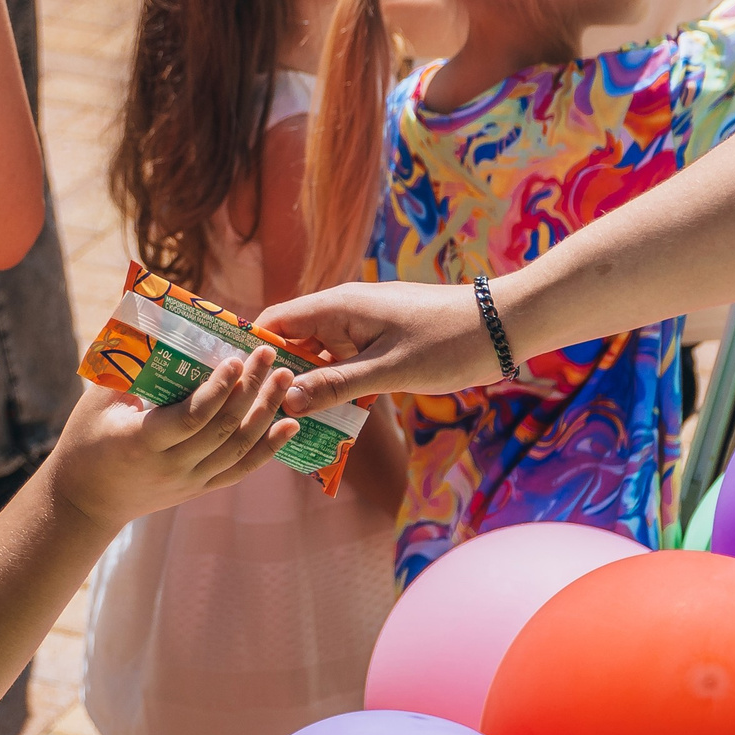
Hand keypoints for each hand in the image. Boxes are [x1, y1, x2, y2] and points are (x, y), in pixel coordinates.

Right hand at [45, 351, 296, 528]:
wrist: (86, 501)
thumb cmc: (86, 441)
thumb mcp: (97, 403)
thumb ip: (126, 369)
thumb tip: (152, 325)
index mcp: (142, 442)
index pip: (191, 417)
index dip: (217, 390)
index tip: (235, 359)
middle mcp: (172, 466)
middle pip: (223, 429)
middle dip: (251, 390)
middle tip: (270, 356)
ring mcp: (189, 481)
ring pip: (238, 449)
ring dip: (266, 413)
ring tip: (286, 380)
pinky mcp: (200, 489)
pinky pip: (241, 469)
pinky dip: (269, 448)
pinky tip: (290, 425)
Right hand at [256, 279, 497, 416]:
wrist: (502, 326)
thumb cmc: (446, 342)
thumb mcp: (388, 370)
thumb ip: (336, 384)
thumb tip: (286, 400)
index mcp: (336, 307)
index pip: (274, 322)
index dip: (250, 351)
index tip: (232, 385)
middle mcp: (343, 313)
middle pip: (292, 343)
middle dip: (277, 378)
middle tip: (256, 417)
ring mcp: (362, 328)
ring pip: (318, 358)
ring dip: (307, 388)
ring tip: (287, 426)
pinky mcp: (380, 342)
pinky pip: (344, 364)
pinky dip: (335, 388)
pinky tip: (329, 420)